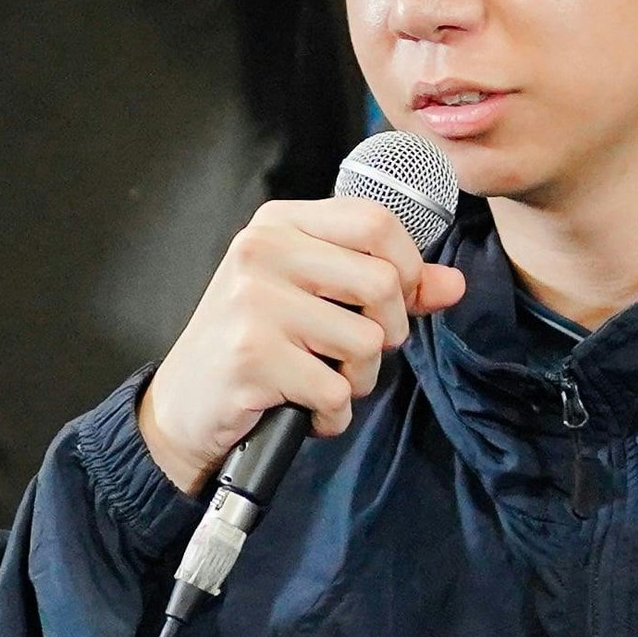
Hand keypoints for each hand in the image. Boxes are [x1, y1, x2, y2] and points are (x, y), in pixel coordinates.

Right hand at [139, 198, 468, 495]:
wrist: (184, 406)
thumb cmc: (255, 345)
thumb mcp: (316, 299)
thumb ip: (388, 285)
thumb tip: (453, 284)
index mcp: (281, 223)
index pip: (377, 221)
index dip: (407, 268)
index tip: (394, 303)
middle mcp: (262, 251)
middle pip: (382, 282)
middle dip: (388, 333)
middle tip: (355, 354)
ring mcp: (253, 302)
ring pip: (367, 341)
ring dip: (358, 380)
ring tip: (321, 381)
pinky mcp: (251, 356)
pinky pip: (335, 391)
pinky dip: (331, 414)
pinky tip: (303, 409)